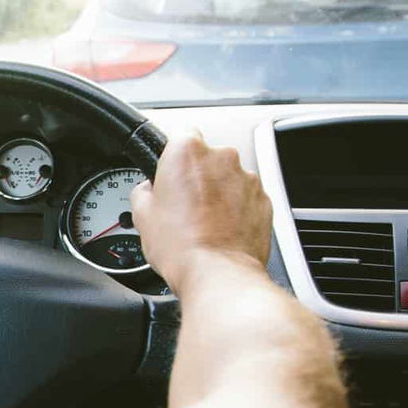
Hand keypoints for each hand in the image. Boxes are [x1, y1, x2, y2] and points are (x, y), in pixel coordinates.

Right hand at [131, 132, 271, 293]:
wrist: (219, 274)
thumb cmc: (182, 246)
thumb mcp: (142, 215)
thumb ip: (144, 190)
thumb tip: (148, 190)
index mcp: (188, 151)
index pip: (181, 133)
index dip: (173, 153)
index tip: (170, 169)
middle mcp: (222, 158)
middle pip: (207, 158)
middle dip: (197, 177)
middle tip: (183, 206)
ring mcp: (248, 179)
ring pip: (229, 179)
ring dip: (218, 195)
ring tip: (203, 224)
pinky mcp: (264, 201)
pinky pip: (246, 199)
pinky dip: (236, 211)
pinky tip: (221, 232)